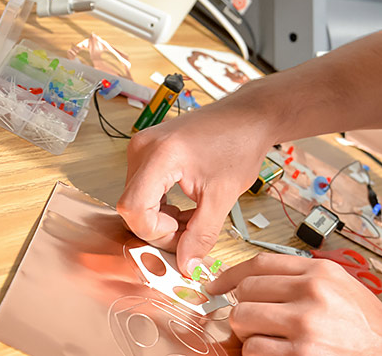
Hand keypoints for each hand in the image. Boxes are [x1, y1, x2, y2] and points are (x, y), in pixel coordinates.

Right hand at [117, 91, 275, 273]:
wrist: (249, 116)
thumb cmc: (241, 144)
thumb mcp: (224, 196)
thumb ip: (202, 234)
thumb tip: (186, 265)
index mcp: (159, 155)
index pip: (134, 209)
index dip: (155, 231)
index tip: (182, 235)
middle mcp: (143, 148)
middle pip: (132, 206)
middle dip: (161, 227)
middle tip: (191, 232)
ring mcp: (142, 147)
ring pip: (137, 200)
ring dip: (162, 217)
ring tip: (193, 217)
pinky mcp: (148, 151)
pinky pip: (143, 188)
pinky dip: (161, 204)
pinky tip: (185, 206)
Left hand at [207, 254, 381, 354]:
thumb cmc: (367, 327)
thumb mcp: (342, 288)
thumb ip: (304, 279)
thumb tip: (256, 283)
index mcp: (322, 272)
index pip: (261, 263)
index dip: (231, 274)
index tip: (216, 285)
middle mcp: (312, 293)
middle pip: (245, 293)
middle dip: (243, 309)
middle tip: (253, 322)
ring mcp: (304, 325)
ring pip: (243, 322)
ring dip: (249, 335)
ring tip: (269, 340)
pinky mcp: (298, 355)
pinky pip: (253, 351)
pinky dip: (258, 355)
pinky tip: (279, 353)